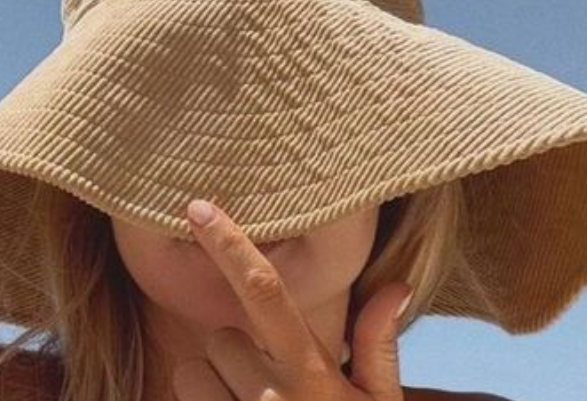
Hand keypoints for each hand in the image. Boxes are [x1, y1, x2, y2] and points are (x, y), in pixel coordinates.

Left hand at [171, 197, 412, 400]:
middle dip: (238, 357)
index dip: (230, 243)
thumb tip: (397, 285)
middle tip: (270, 389)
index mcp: (312, 375)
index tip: (196, 206)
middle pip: (219, 337)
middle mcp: (270, 398)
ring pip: (189, 372)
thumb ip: (379, 346)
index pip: (266, 292)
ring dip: (211, 388)